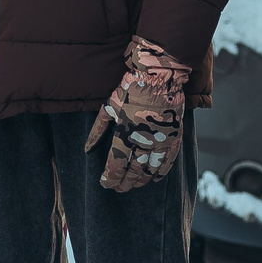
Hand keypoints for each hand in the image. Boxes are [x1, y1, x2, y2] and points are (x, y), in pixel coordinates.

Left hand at [87, 35, 190, 192]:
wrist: (159, 74)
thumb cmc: (131, 87)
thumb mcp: (108, 106)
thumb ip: (98, 129)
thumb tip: (87, 149)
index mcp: (125, 132)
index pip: (116, 165)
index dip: (110, 178)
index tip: (106, 184)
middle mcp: (143, 139)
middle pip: (133, 171)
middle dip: (125, 182)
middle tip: (119, 188)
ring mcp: (161, 139)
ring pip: (150, 169)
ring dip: (141, 180)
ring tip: (135, 185)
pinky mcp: (174, 136)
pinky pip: (168, 160)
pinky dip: (161, 172)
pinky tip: (154, 178)